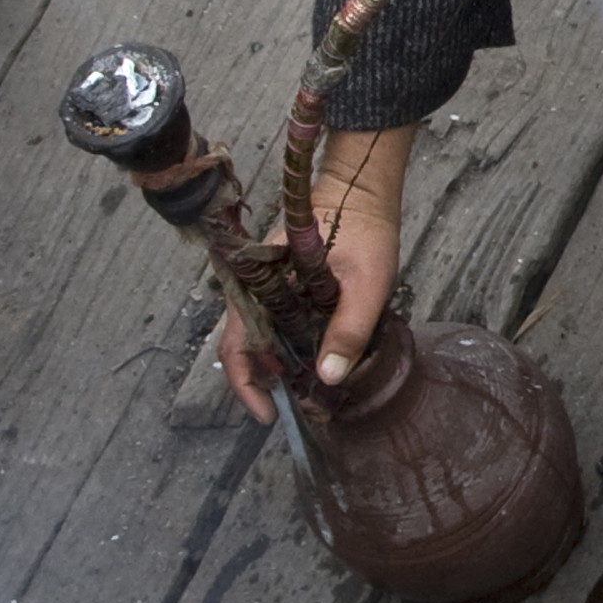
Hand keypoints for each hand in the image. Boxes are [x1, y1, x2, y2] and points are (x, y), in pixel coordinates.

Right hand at [208, 122, 415, 421]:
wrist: (364, 186)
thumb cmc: (365, 227)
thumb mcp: (367, 283)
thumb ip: (348, 328)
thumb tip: (329, 377)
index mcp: (259, 284)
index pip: (236, 346)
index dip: (247, 386)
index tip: (271, 416)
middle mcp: (256, 288)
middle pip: (250, 349)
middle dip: (274, 386)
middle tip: (311, 407)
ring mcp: (270, 287)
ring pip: (267, 339)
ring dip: (287, 369)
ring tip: (319, 392)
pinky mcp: (286, 286)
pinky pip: (282, 324)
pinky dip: (297, 348)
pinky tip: (321, 361)